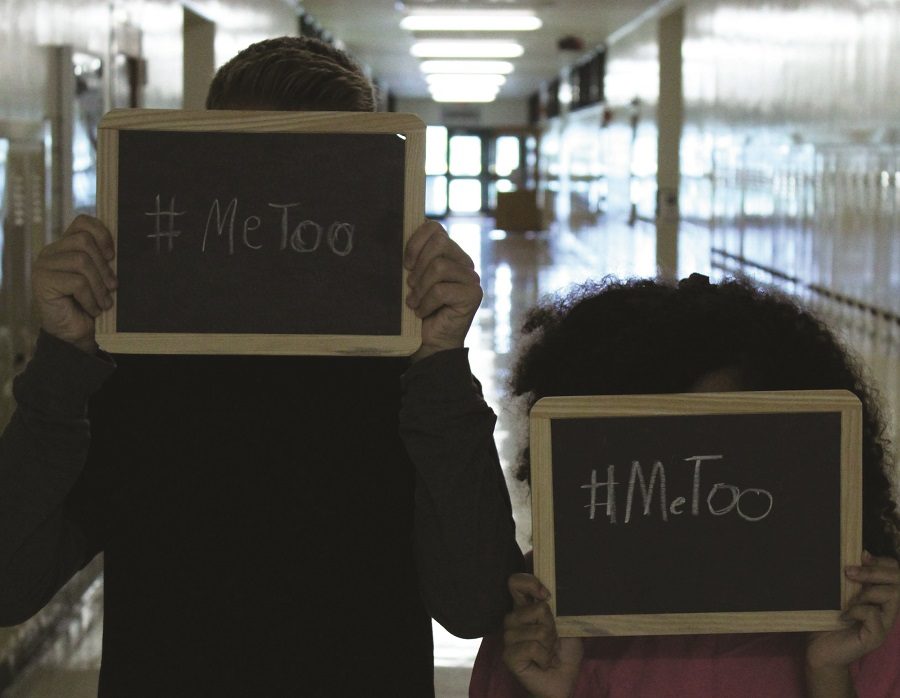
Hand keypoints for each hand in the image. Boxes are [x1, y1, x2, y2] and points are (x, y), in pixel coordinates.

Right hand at [32, 215, 116, 353]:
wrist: (75, 334)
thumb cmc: (91, 304)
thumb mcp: (100, 278)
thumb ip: (104, 259)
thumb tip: (122, 247)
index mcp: (66, 246)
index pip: (82, 222)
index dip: (102, 234)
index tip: (113, 255)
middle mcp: (51, 252)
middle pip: (83, 241)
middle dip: (104, 266)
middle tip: (113, 287)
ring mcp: (44, 266)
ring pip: (81, 262)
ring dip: (99, 286)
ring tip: (105, 302)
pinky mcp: (42, 282)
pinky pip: (76, 282)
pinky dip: (91, 298)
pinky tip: (94, 310)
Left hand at [404, 220, 481, 361]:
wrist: (429, 344)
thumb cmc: (417, 310)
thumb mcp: (411, 279)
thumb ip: (412, 258)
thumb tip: (397, 236)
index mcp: (449, 253)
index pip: (434, 228)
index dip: (415, 242)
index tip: (405, 264)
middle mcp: (464, 262)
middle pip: (439, 243)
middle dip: (418, 266)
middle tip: (410, 286)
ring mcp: (471, 278)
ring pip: (440, 266)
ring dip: (421, 288)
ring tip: (414, 302)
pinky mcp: (473, 295)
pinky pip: (442, 289)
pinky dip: (426, 302)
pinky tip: (422, 312)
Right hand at [502, 573, 583, 697]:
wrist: (564, 681)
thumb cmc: (565, 653)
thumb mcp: (568, 624)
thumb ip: (559, 607)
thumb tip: (552, 593)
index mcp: (524, 608)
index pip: (515, 583)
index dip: (530, 583)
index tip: (547, 596)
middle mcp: (513, 620)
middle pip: (534, 608)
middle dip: (552, 626)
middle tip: (553, 641)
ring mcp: (509, 638)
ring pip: (537, 631)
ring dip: (550, 645)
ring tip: (548, 653)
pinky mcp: (508, 656)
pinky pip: (532, 648)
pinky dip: (545, 657)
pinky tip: (543, 663)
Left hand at [806, 552, 898, 673]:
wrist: (818, 649)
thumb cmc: (826, 618)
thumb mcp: (836, 592)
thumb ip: (849, 576)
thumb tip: (862, 553)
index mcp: (878, 596)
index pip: (896, 573)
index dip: (883, 562)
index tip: (862, 556)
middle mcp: (886, 609)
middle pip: (899, 582)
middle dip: (875, 571)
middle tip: (849, 572)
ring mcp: (883, 624)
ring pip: (892, 596)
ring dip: (868, 591)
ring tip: (848, 599)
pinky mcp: (875, 637)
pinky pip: (874, 615)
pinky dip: (857, 610)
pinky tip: (843, 616)